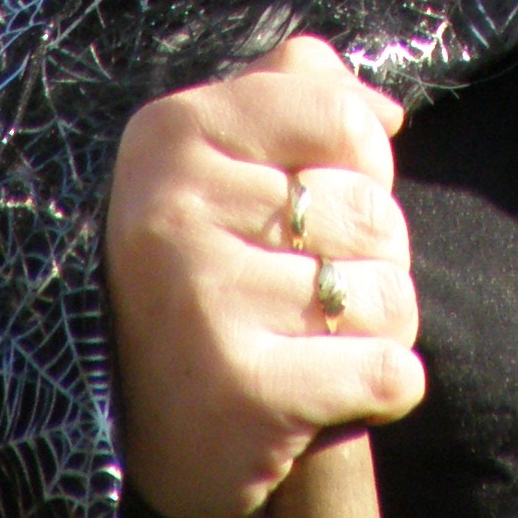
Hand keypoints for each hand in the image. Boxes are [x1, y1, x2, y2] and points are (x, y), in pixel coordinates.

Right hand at [105, 33, 423, 517]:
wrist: (128, 427)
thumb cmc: (201, 266)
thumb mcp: (220, 153)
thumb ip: (300, 90)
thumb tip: (389, 111)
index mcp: (172, 136)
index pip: (344, 119)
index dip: (361, 165)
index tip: (311, 203)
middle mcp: (176, 214)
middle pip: (373, 213)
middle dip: (370, 258)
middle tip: (305, 292)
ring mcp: (206, 305)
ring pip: (387, 295)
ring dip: (376, 328)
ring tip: (311, 344)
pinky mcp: (243, 396)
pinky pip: (389, 371)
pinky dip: (384, 389)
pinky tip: (329, 395)